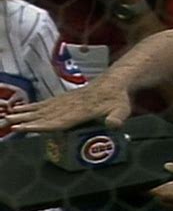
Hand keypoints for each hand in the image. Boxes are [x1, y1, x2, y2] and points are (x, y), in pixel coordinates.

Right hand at [5, 81, 130, 131]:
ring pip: (41, 109)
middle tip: (7, 123)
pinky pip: (45, 104)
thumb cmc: (118, 98)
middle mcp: (70, 105)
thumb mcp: (122, 109)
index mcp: (81, 111)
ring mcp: (66, 101)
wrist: (114, 82)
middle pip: (44, 115)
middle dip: (25, 121)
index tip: (24, 128)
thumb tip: (114, 125)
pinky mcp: (64, 98)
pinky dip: (31, 108)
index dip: (41, 125)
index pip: (58, 121)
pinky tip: (20, 110)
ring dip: (23, 114)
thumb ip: (118, 118)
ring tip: (7, 118)